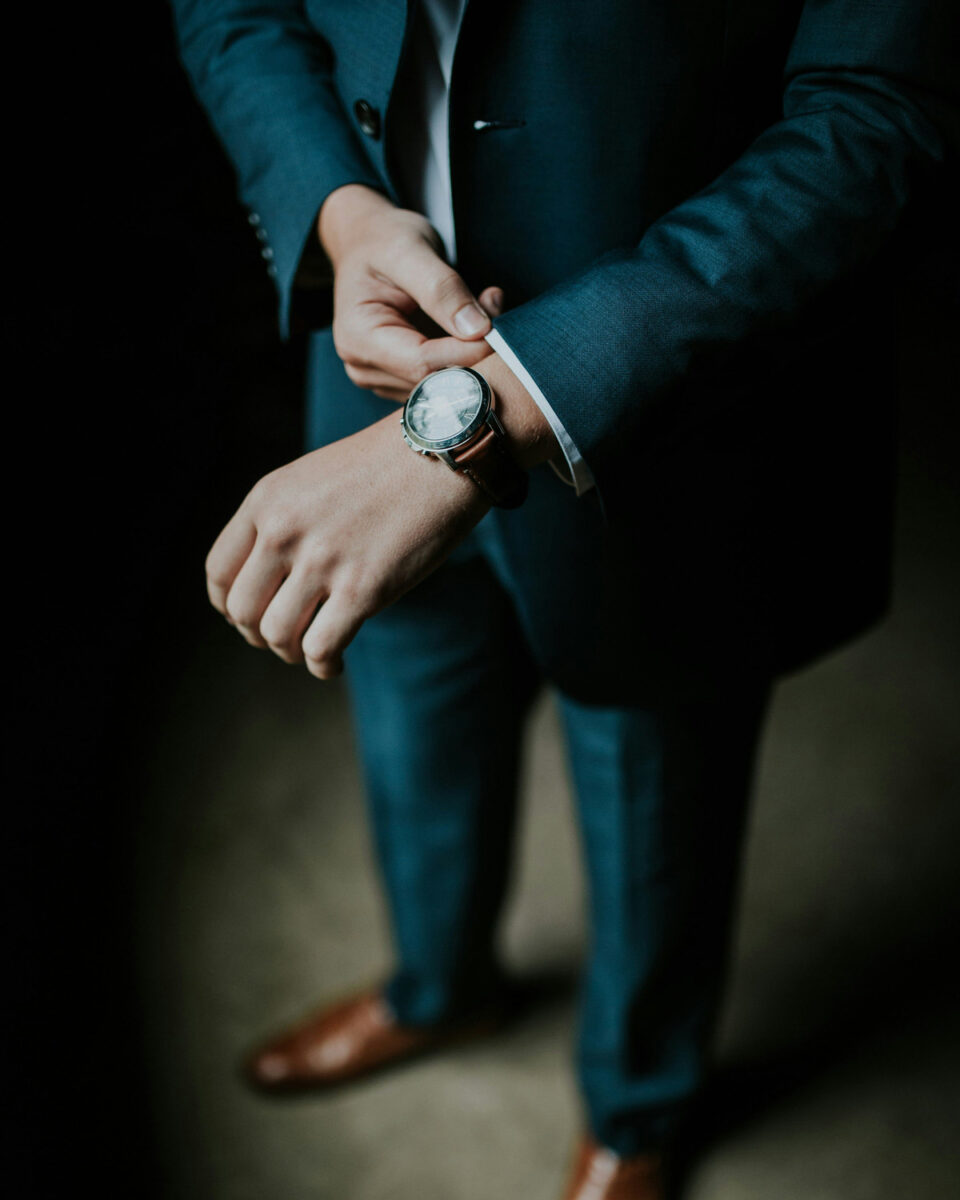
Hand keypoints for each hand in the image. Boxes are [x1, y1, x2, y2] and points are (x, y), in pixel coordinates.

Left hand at [205, 355, 557, 677]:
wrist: (441, 453)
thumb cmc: (383, 468)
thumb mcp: (311, 478)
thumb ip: (281, 519)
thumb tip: (268, 578)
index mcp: (266, 501)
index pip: (218, 572)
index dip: (229, 606)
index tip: (251, 616)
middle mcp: (284, 531)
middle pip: (243, 612)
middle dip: (260, 635)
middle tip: (287, 638)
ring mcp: (322, 561)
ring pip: (277, 635)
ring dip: (292, 653)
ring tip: (313, 649)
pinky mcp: (363, 589)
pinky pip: (321, 649)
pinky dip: (323, 666)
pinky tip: (336, 663)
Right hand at [319, 184, 502, 400]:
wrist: (367, 241)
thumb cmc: (383, 240)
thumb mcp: (410, 251)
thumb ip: (442, 290)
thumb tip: (477, 330)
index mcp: (358, 338)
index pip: (422, 364)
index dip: (466, 352)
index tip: (497, 328)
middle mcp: (365, 366)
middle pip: (434, 380)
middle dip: (473, 351)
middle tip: (493, 306)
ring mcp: (384, 377)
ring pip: (444, 383)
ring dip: (473, 352)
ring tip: (480, 305)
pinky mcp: (403, 376)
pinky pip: (444, 378)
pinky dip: (466, 354)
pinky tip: (469, 322)